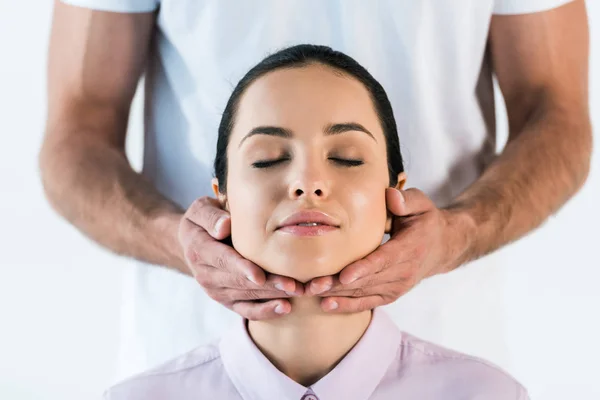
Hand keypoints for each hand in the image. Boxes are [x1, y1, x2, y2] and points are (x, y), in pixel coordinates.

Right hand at [178, 197, 303, 319]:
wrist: (194, 241)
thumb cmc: (205, 220)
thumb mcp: (201, 209)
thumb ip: (211, 216)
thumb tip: (223, 226)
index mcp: (199, 250)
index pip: (222, 260)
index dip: (241, 268)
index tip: (259, 276)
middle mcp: (205, 275)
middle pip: (239, 282)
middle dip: (267, 285)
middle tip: (293, 285)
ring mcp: (216, 291)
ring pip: (246, 296)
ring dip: (272, 296)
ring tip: (297, 292)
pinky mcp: (227, 300)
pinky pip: (246, 310)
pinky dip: (265, 311)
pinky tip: (285, 308)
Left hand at [306, 188, 473, 312]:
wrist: (441, 247)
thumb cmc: (425, 221)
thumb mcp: (421, 204)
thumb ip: (406, 200)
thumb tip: (391, 197)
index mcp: (410, 247)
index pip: (385, 260)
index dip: (364, 269)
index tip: (344, 275)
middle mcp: (405, 271)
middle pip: (369, 280)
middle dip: (340, 284)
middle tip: (314, 284)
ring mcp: (398, 286)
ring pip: (365, 293)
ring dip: (338, 295)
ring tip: (313, 293)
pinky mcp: (391, 294)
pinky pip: (368, 302)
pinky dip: (348, 305)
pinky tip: (327, 305)